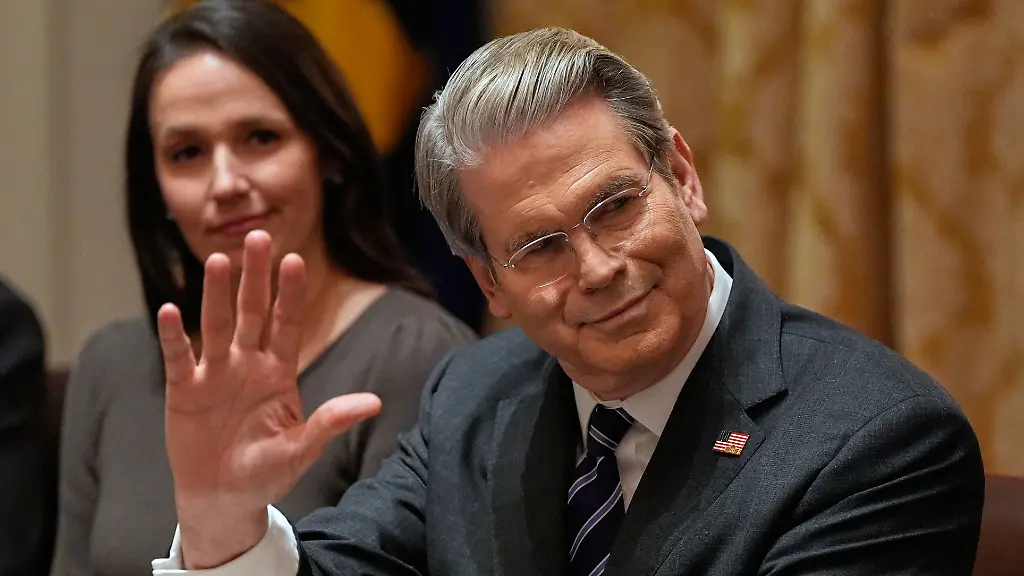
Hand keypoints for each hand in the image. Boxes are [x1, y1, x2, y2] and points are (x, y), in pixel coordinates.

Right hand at [158, 230, 381, 567]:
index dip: (291, 293)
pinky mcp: (183, 391)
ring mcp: (214, 374)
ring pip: (216, 326)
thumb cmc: (267, 472)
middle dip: (255, 277)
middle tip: (257, 236)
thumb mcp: (302, 448)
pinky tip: (170, 311)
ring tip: (218, 261)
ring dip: (215, 295)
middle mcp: (246, 364)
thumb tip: (374, 403)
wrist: (225, 498)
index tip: (296, 259)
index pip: (286, 324)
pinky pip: (178, 358)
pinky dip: (173, 336)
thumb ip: (331, 422)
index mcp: (278, 372)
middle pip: (251, 312)